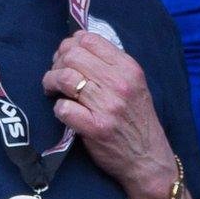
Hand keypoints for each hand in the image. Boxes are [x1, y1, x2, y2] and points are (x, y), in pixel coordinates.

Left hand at [44, 31, 175, 198]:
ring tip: (53, 91)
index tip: (65, 58)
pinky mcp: (95, 128)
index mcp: (128, 68)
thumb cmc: (136, 120)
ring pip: (64, 78)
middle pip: (72, 55)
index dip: (69, 45)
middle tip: (56, 78)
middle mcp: (119, 83)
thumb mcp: (134, 84)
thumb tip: (74, 46)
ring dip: (51, 83)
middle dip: (56, 63)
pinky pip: (63, 108)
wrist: (148, 159)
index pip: (89, 39)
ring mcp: (108, 106)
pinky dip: (58, 108)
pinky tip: (64, 112)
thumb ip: (110, 64)